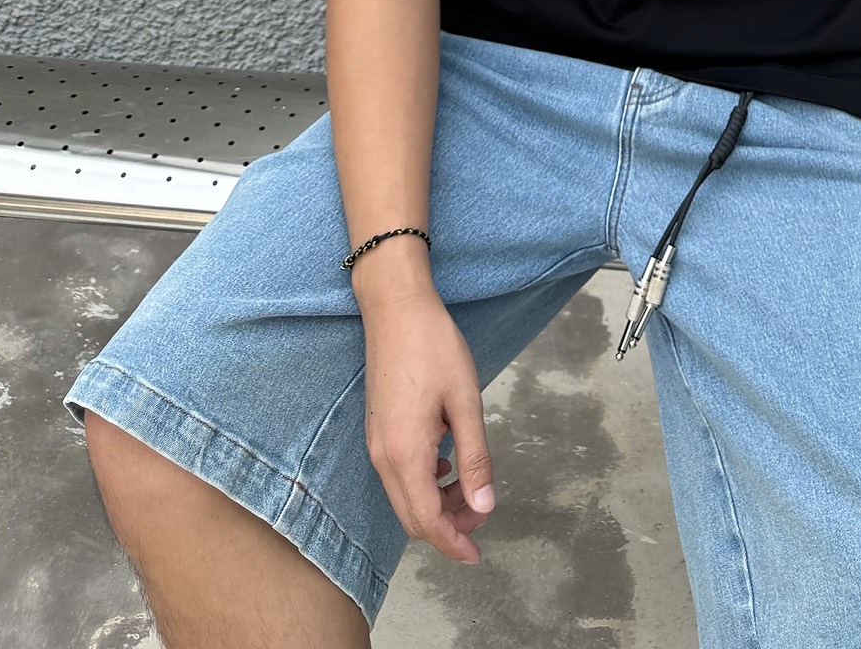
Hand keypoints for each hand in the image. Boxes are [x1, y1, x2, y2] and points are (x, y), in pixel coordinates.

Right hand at [359, 282, 496, 563]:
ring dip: (436, 504)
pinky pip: (398, 474)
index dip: (452, 543)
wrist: (395, 307)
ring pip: (404, 497)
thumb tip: (484, 505)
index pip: (426, 521)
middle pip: (412, 517)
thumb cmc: (434, 346)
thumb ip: (475, 457)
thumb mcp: (466, 401)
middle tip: (481, 513)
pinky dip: (424, 482)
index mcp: (406, 453)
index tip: (477, 554)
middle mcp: (383, 456)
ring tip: (469, 487)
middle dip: (447, 526)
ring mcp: (376, 443)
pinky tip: (446, 460)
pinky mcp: (377, 429)